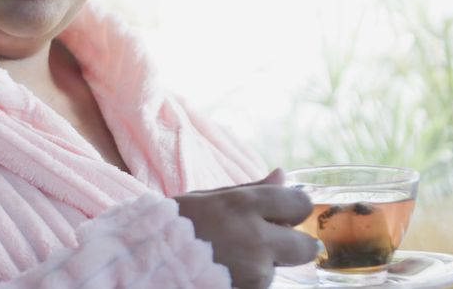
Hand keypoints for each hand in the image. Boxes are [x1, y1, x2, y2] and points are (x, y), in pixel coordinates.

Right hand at [175, 168, 317, 288]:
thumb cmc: (172, 226)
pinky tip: (226, 270)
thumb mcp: (209, 198)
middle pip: (306, 246)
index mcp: (244, 205)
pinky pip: (260, 284)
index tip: (284, 212)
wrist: (145, 263)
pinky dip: (249, 278)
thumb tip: (282, 175)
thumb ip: (252, 189)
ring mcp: (253, 272)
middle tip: (273, 243)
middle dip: (296, 245)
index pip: (300, 203)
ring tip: (230, 257)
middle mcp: (256, 239)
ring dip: (264, 264)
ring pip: (278, 268)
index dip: (294, 208)